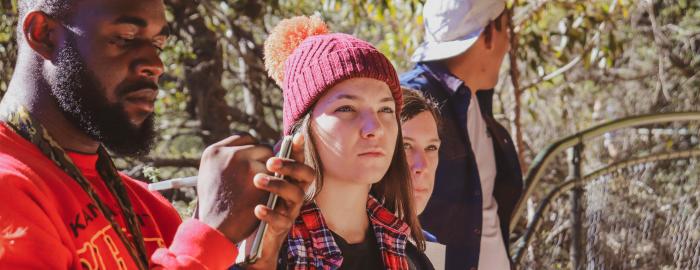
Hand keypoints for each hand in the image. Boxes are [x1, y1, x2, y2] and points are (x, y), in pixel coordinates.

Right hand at [196, 134, 272, 243]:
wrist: (216, 228)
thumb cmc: (213, 207)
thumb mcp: (210, 176)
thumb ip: (226, 161)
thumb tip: (248, 152)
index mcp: (214, 151)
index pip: (243, 138)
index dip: (252, 149)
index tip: (256, 159)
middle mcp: (229, 153)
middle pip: (260, 147)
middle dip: (265, 161)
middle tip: (265, 175)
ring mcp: (246, 163)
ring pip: (271, 160)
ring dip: (271, 171)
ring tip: (264, 187)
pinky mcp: (261, 175)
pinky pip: (275, 174)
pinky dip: (274, 183)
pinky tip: (267, 193)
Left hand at [245, 133, 314, 268]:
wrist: (252, 239)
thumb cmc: (255, 204)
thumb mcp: (258, 183)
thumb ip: (260, 166)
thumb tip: (253, 143)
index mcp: (291, 180)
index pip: (300, 161)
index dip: (301, 150)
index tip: (296, 137)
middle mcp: (295, 193)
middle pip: (307, 175)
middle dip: (291, 166)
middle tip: (270, 162)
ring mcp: (291, 210)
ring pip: (297, 195)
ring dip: (278, 185)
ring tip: (258, 180)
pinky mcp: (282, 227)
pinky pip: (282, 220)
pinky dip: (270, 213)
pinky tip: (257, 208)